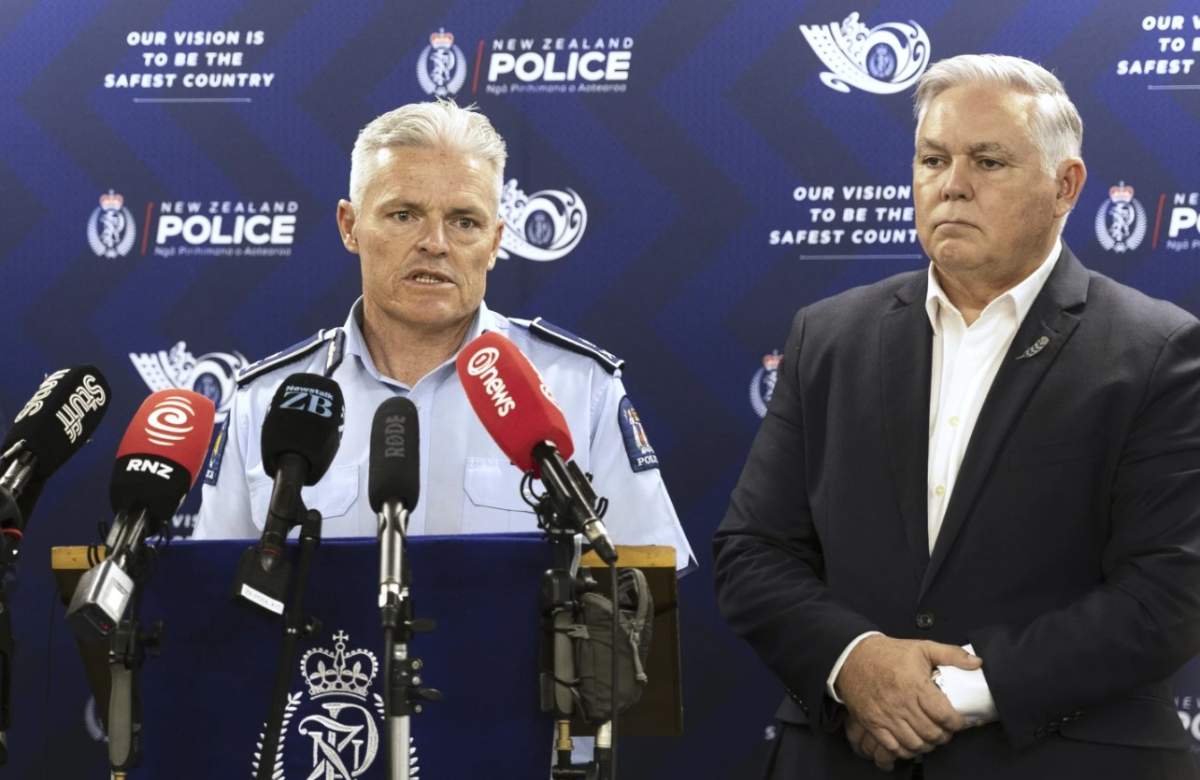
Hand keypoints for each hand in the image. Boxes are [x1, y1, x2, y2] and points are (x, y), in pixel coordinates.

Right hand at [836, 635, 980, 760]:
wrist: (852, 657)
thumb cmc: (889, 653)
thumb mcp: (922, 647)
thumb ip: (951, 654)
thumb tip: (976, 663)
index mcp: (915, 685)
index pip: (944, 715)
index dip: (957, 723)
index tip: (959, 721)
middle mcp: (901, 703)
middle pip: (931, 733)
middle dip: (944, 735)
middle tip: (946, 730)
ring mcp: (886, 716)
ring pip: (915, 743)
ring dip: (927, 744)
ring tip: (931, 737)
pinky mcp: (873, 723)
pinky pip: (893, 747)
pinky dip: (906, 750)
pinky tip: (912, 742)